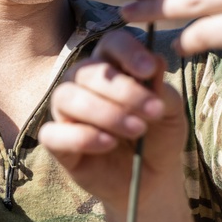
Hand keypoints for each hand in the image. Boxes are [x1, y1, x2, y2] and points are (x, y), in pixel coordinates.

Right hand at [38, 31, 187, 213]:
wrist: (153, 178)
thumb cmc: (159, 135)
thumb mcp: (169, 111)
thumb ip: (161, 89)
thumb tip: (156, 62)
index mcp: (112, 65)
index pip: (111, 44)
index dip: (128, 52)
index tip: (150, 70)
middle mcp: (83, 83)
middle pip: (89, 71)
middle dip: (123, 90)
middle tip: (153, 111)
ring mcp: (66, 111)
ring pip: (66, 97)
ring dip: (105, 112)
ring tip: (138, 130)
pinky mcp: (57, 143)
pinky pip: (52, 133)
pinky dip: (82, 137)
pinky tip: (109, 144)